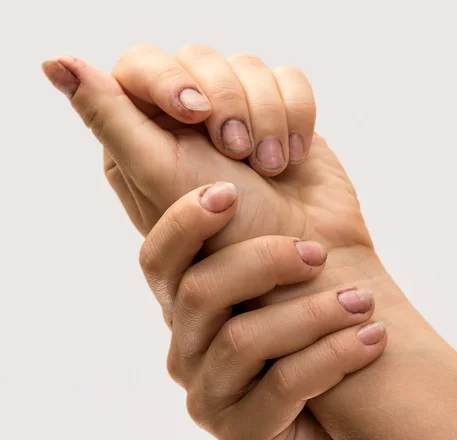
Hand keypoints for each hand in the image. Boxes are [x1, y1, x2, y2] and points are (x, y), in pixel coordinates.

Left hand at [42, 46, 369, 256]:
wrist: (307, 269)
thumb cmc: (230, 240)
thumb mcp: (161, 178)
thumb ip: (111, 119)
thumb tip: (55, 63)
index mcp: (148, 135)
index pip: (142, 64)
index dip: (169, 78)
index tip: (195, 112)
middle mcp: (191, 122)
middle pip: (199, 58)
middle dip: (228, 103)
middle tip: (240, 154)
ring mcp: (241, 117)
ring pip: (249, 67)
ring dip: (267, 116)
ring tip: (272, 167)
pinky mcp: (284, 117)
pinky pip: (290, 81)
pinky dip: (297, 115)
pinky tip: (293, 157)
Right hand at [140, 181, 386, 439]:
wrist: (355, 400)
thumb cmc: (323, 316)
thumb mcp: (295, 267)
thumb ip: (272, 216)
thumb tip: (267, 148)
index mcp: (191, 303)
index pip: (160, 258)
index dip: (186, 221)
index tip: (232, 191)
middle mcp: (188, 348)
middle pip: (199, 292)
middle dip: (263, 262)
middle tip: (317, 252)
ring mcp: (210, 396)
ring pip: (243, 340)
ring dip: (311, 313)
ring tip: (363, 302)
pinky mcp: (242, 435)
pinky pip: (281, 387)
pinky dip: (331, 356)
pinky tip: (371, 339)